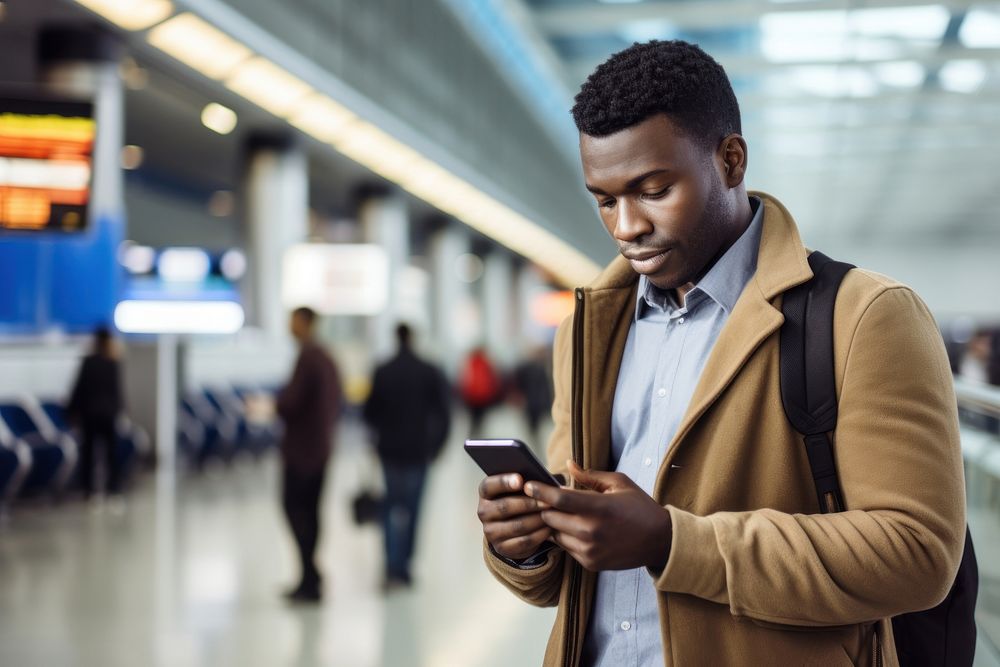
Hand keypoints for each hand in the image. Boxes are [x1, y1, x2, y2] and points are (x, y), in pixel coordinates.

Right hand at [477, 473, 552, 559]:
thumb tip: (548, 480)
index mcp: (485, 493)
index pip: (489, 486)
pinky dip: (540, 534)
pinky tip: (550, 527)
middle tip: (548, 501)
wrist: (513, 529)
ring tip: (553, 514)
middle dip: (529, 503)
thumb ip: (528, 482)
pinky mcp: (502, 548)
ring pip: (517, 526)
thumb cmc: (520, 499)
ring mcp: (491, 532)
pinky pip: (524, 541)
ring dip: (538, 519)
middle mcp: (484, 512)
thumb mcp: (519, 489)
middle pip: (505, 507)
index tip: (520, 479)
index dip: (503, 482)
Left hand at [526, 461, 670, 571]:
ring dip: (555, 523)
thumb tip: (568, 464)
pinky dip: (566, 537)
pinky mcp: (590, 563)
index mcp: (599, 507)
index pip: (559, 499)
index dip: (540, 491)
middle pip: (550, 517)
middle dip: (545, 507)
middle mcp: (592, 531)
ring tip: (561, 513)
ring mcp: (590, 550)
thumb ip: (590, 476)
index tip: (527, 484)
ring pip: (555, 534)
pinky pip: (566, 548)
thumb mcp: (619, 484)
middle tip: (545, 498)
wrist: (660, 541)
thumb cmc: (639, 507)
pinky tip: (576, 528)